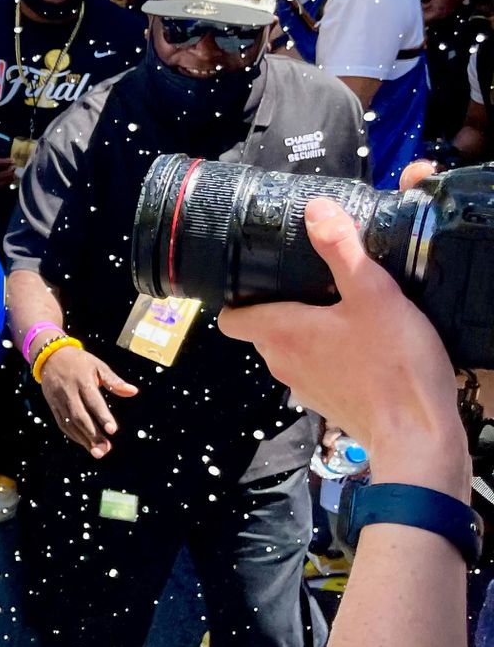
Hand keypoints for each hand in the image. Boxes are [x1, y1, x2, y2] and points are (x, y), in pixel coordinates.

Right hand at [37, 345, 138, 457]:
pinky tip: (85, 444)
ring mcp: (59, 400)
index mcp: (82, 381)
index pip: (93, 401)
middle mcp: (69, 392)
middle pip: (80, 416)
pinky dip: (73, 435)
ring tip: (97, 452)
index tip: (112, 431)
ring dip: (83, 439)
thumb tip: (133, 392)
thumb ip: (114, 381)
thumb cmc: (79, 361)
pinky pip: (62, 424)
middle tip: (105, 449)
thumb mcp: (98, 366)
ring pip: (70, 423)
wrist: (50, 356)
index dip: (102, 416)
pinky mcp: (53, 406)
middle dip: (92, 434)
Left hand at [217, 197, 464, 477]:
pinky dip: (331, 356)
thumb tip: (315, 210)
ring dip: (310, 332)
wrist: (418, 436)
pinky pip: (319, 371)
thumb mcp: (372, 294)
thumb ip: (342, 250)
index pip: (230, 317)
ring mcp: (304, 387)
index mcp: (278, 333)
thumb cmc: (392, 364)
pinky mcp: (329, 403)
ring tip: (344, 312)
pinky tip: (364, 346)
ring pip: (292, 350)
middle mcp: (281, 363)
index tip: (261, 280)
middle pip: (263, 330)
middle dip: (281, 308)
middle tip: (315, 286)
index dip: (238, 297)